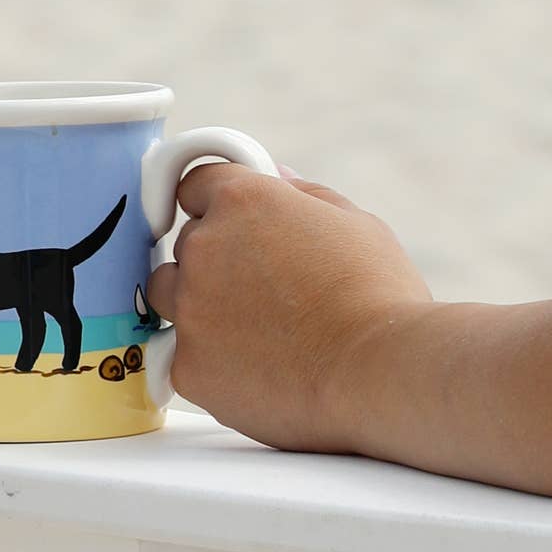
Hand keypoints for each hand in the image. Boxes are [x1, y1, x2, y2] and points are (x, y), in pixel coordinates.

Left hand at [147, 158, 435, 450]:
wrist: (381, 375)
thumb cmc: (380, 297)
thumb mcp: (356, 225)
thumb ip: (304, 194)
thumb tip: (275, 176)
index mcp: (242, 201)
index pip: (197, 184)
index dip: (218, 204)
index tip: (236, 225)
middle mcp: (204, 248)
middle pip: (188, 244)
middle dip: (219, 260)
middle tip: (272, 289)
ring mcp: (189, 309)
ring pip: (169, 296)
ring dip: (200, 304)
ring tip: (259, 329)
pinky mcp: (187, 366)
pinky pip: (182, 355)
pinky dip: (211, 361)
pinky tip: (257, 368)